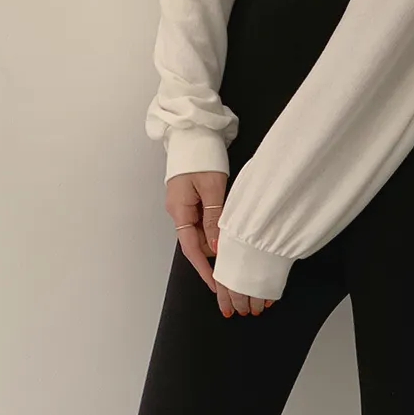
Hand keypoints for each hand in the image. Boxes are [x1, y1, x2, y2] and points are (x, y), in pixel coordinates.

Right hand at [165, 167, 271, 316]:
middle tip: (233, 269)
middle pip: (195, 242)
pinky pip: (202, 219)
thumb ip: (214, 218)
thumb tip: (216, 248)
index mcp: (179, 209)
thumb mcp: (212, 188)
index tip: (216, 285)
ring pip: (200, 231)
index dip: (203, 269)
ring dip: (215, 240)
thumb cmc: (201, 154)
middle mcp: (178, 210)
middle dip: (212, 256)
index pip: (190, 248)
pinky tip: (229, 229)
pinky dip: (215, 227)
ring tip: (236, 250)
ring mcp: (183, 203)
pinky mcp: (191, 196)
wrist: (193, 129)